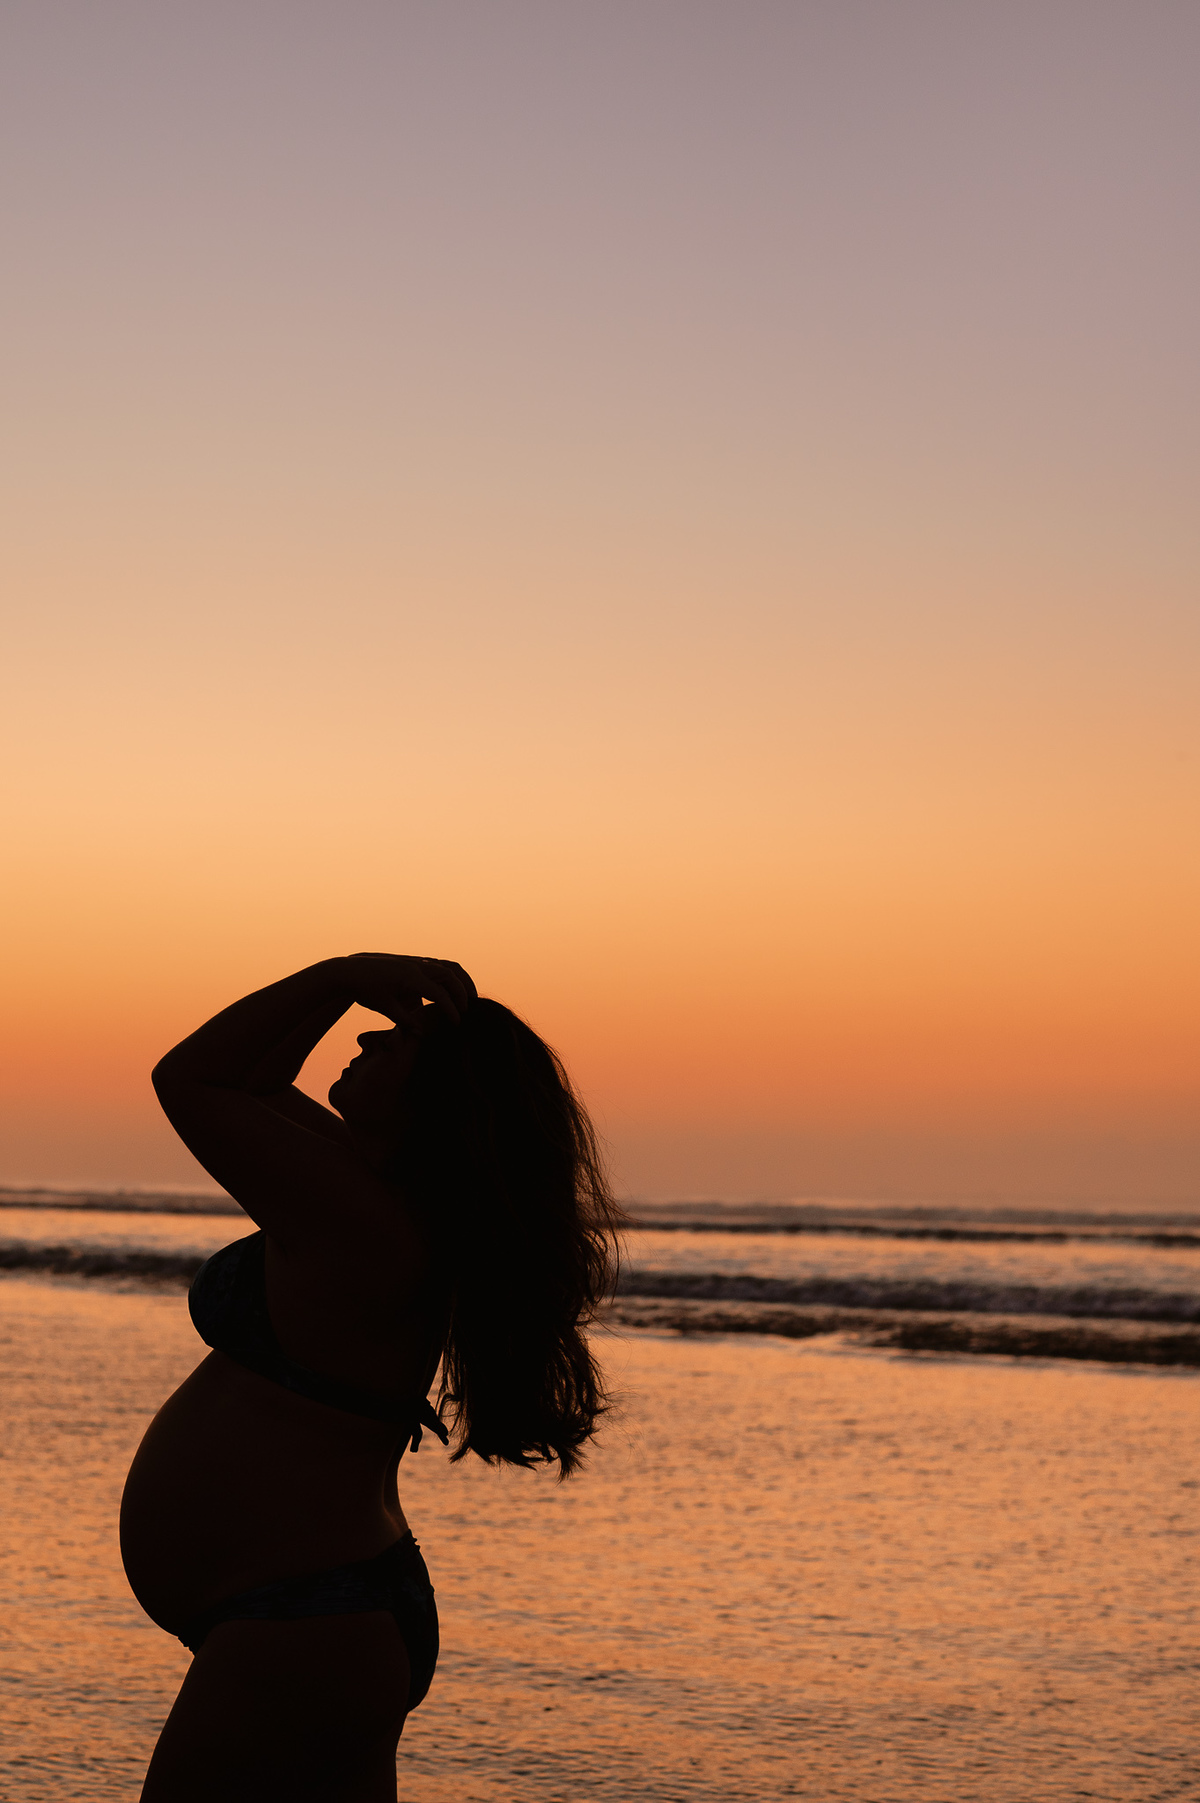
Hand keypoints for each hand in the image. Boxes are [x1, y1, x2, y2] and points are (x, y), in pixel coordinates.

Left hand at [343, 954, 476, 1024]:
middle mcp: (416, 966)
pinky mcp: (415, 962)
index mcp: (408, 977)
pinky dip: (451, 977)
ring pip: (448, 967)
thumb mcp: (384, 1007)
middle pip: (450, 976)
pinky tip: (453, 992)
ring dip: (461, 981)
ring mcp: (416, 962)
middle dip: (463, 993)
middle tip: (468, 1011)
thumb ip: (404, 1020)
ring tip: (469, 998)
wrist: (351, 970)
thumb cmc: (366, 990)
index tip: (457, 1023)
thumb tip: (422, 1033)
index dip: (450, 1009)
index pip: (438, 994)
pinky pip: (440, 966)